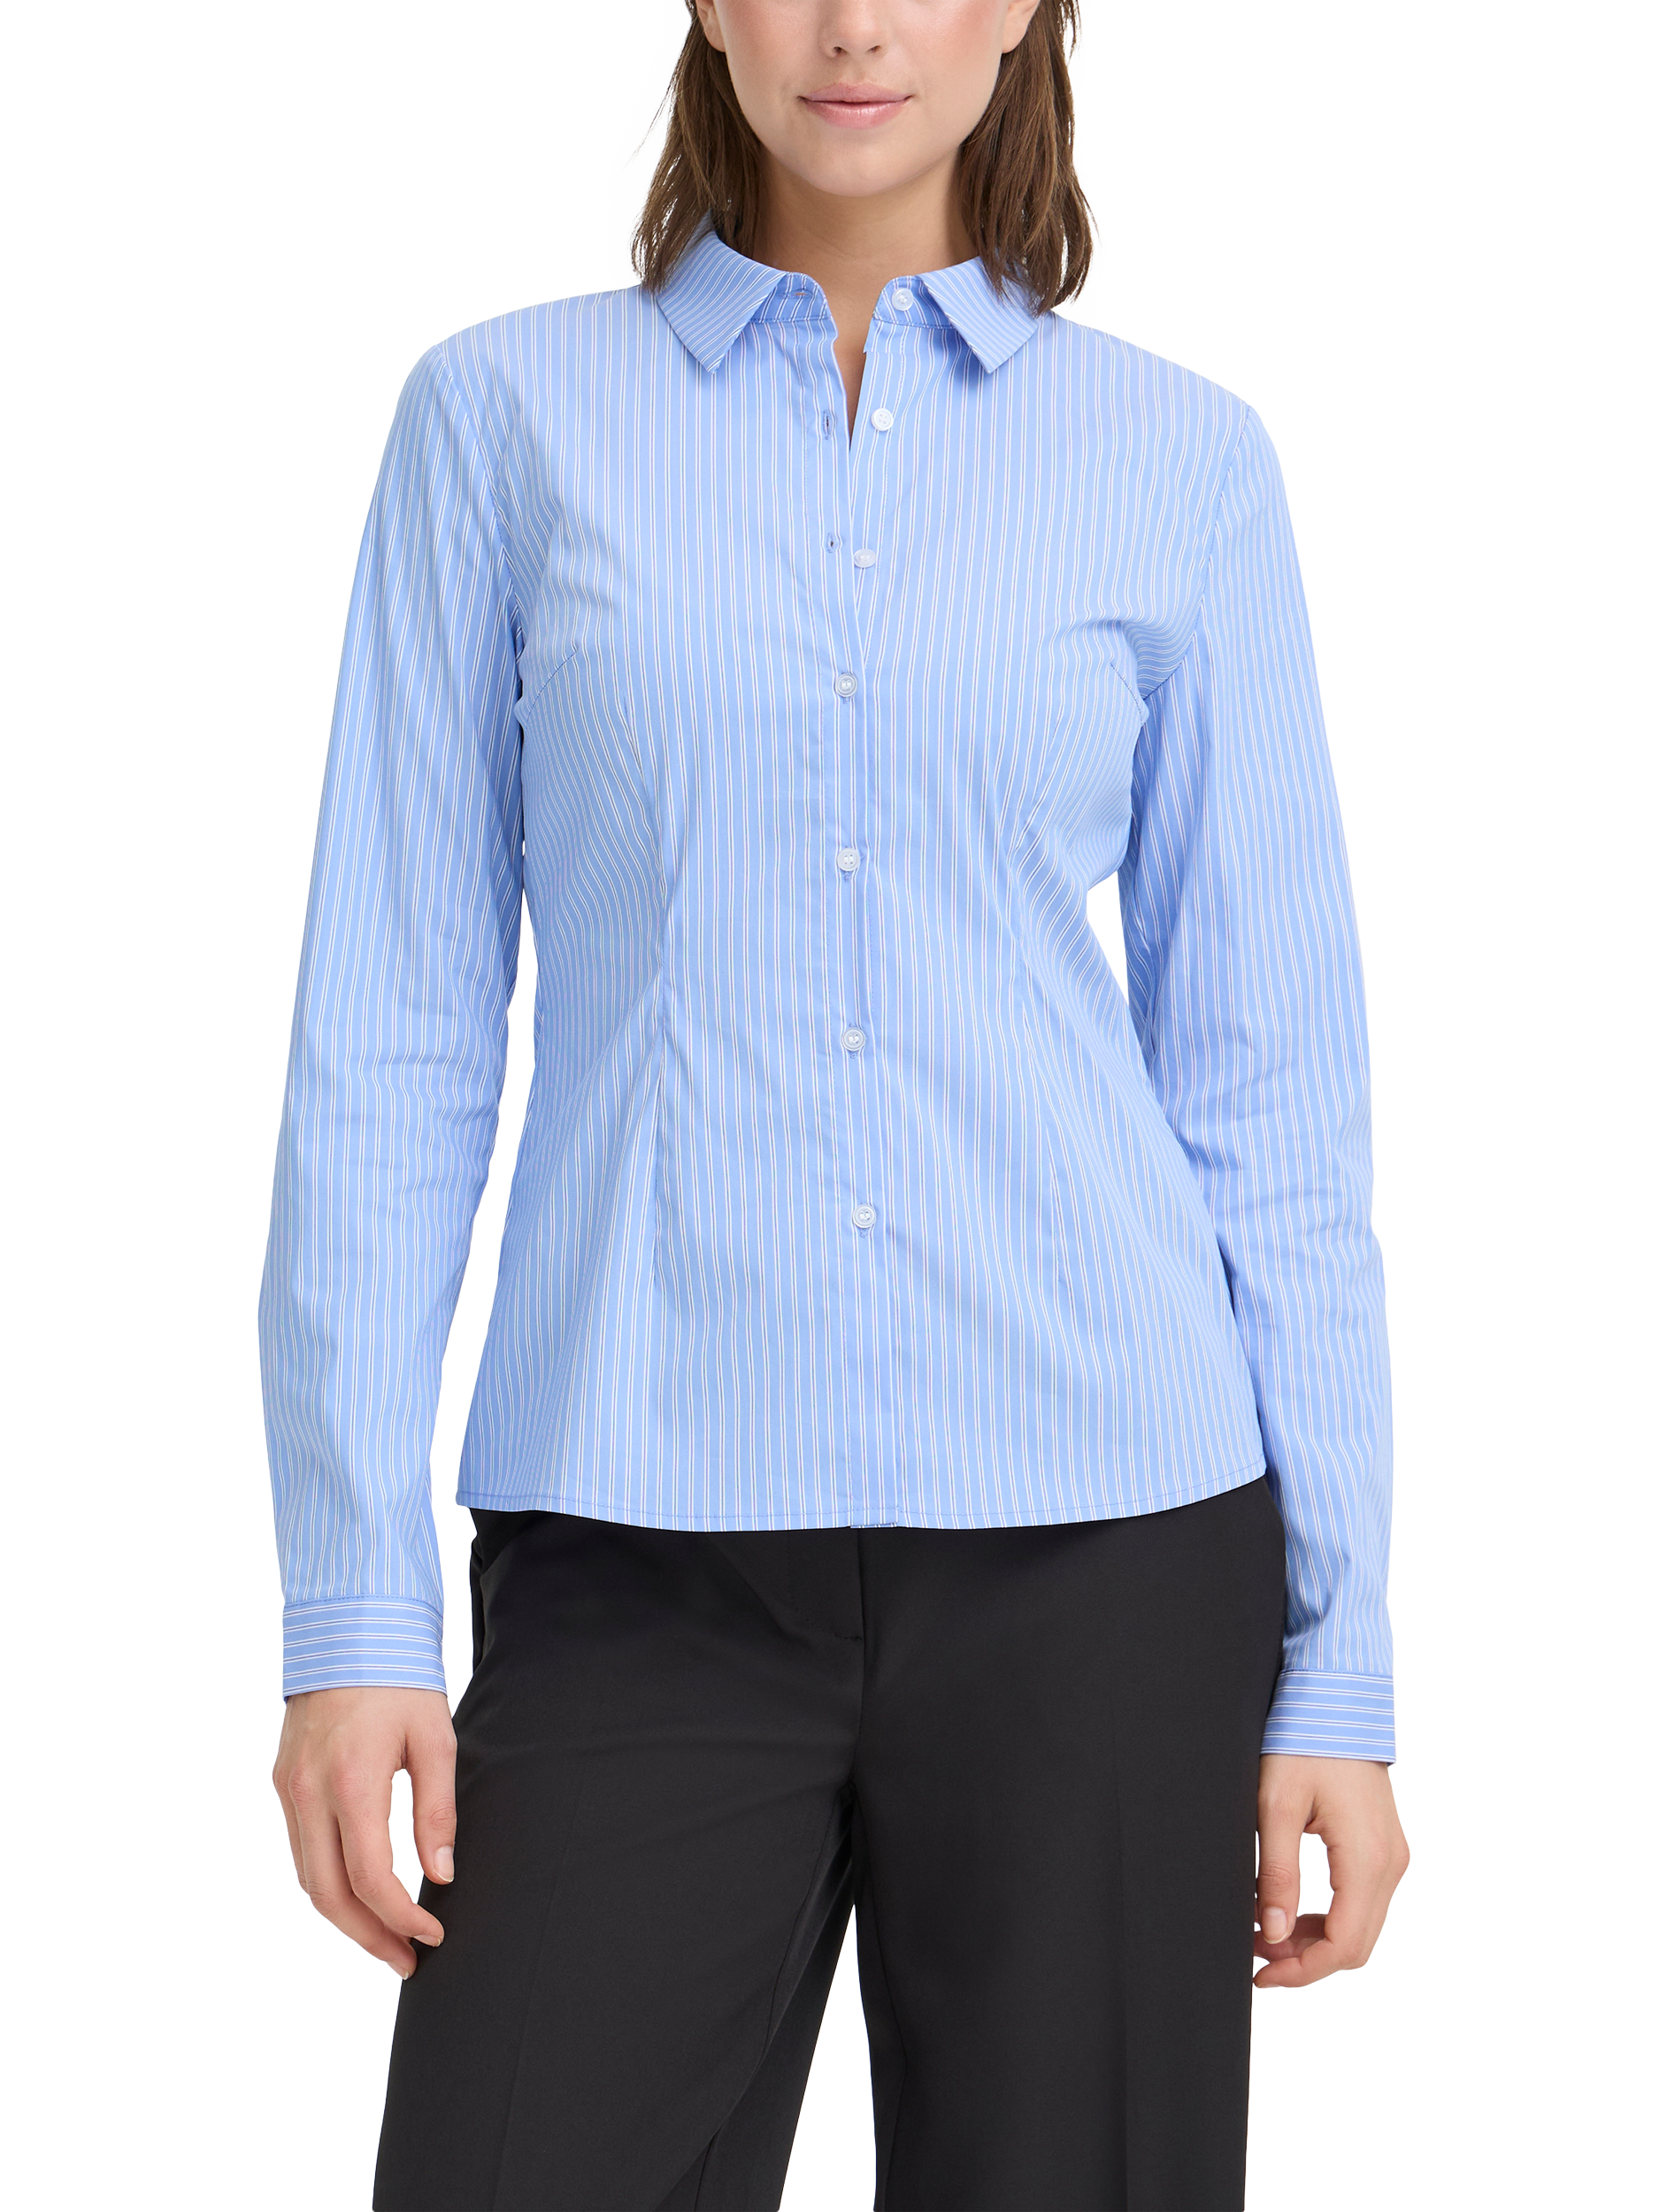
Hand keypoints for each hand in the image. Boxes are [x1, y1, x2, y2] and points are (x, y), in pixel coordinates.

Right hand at [273, 1685, 456, 1976]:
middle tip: (408, 1960)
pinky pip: (300, 1850)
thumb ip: (437, 1810)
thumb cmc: (400, 1678)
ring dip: (344, 1918)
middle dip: (369, 1937)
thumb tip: (441, 1874)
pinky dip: (326, 1882)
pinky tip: (358, 1894)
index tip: (433, 1933)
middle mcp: (308, 1791)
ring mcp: (288, 1788)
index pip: (369, 1877)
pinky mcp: (282, 1781)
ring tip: (387, 1940)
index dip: (400, 1917)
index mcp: (351, 1780)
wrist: (349, 1626)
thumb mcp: (435, 1738)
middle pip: (327, 1894)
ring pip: (306, 1878)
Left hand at [1254, 1753, 1408, 1988]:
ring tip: (1267, 1933)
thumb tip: (1274, 1935)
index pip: (1344, 1945)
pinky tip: (1292, 1911)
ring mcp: (1392, 1855)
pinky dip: (1329, 1917)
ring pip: (1361, 1927)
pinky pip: (1362, 1901)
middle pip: (1357, 1945)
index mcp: (1368, 1859)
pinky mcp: (1384, 1846)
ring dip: (1317, 1941)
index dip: (1302, 1971)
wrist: (1336, 1699)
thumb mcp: (1275, 1806)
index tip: (1262, 1974)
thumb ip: (1277, 1875)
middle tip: (1257, 1954)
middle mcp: (1390, 1863)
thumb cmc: (1304, 1742)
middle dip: (1306, 1961)